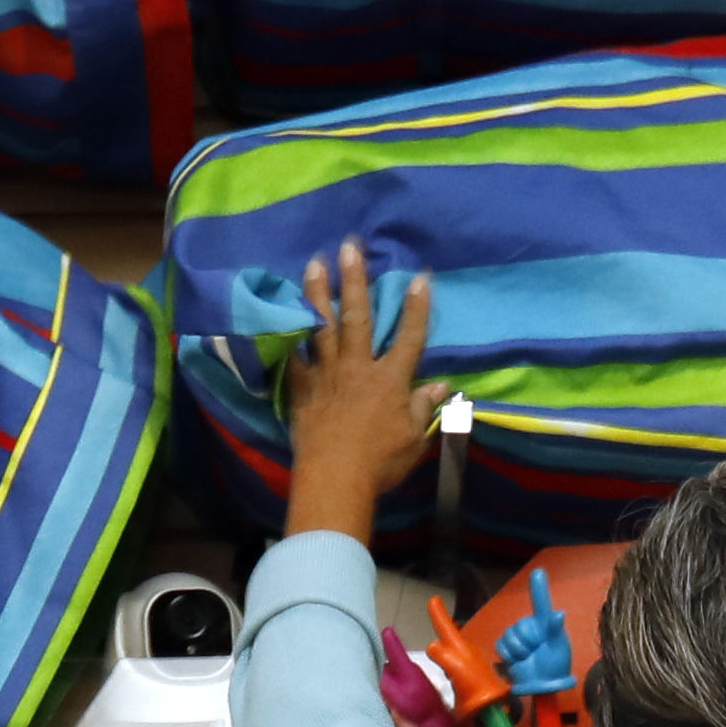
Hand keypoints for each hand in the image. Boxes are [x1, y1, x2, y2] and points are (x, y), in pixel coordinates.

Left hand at [286, 240, 437, 540]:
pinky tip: (284, 315)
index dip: (417, 307)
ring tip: (313, 263)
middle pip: (358, 317)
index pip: (409, 337)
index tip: (420, 278)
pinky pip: (295, 358)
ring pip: (322, 327)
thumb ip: (423, 407)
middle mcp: (358, 368)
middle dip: (354, 279)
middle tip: (348, 247)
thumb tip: (441, 386)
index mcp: (390, 380)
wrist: (335, 480)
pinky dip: (290, 336)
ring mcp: (327, 376)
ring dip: (318, 293)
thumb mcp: (413, 438)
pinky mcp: (303, 391)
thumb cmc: (380, 464)